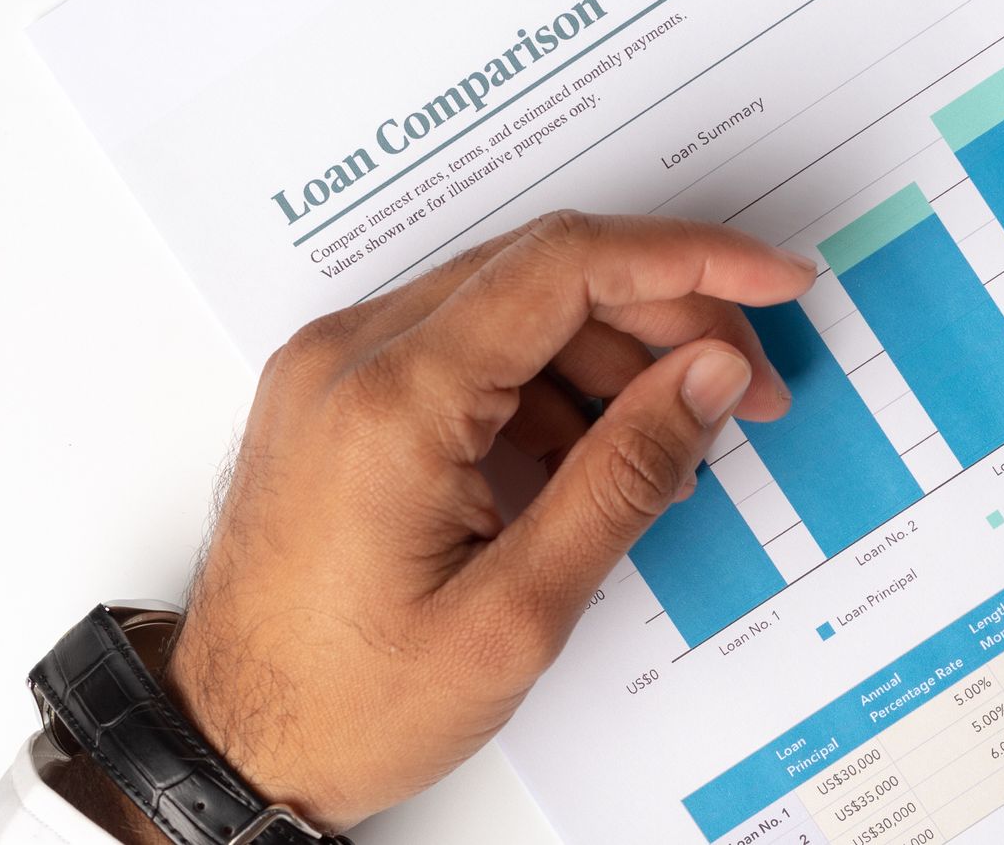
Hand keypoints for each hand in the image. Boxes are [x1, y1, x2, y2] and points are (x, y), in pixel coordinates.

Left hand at [149, 212, 814, 832]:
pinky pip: (473, 349)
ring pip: (516, 307)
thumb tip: (713, 373)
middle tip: (748, 386)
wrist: (226, 743)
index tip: (777, 279)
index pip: (570, 266)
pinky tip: (593, 458)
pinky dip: (551, 385)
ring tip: (675, 446)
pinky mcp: (344, 394)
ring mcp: (341, 368)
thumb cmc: (352, 701)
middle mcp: (354, 354)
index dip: (694, 259)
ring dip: (614, 355)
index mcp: (394, 397)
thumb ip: (626, 476)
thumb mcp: (520, 610)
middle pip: (550, 274)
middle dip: (670, 316)